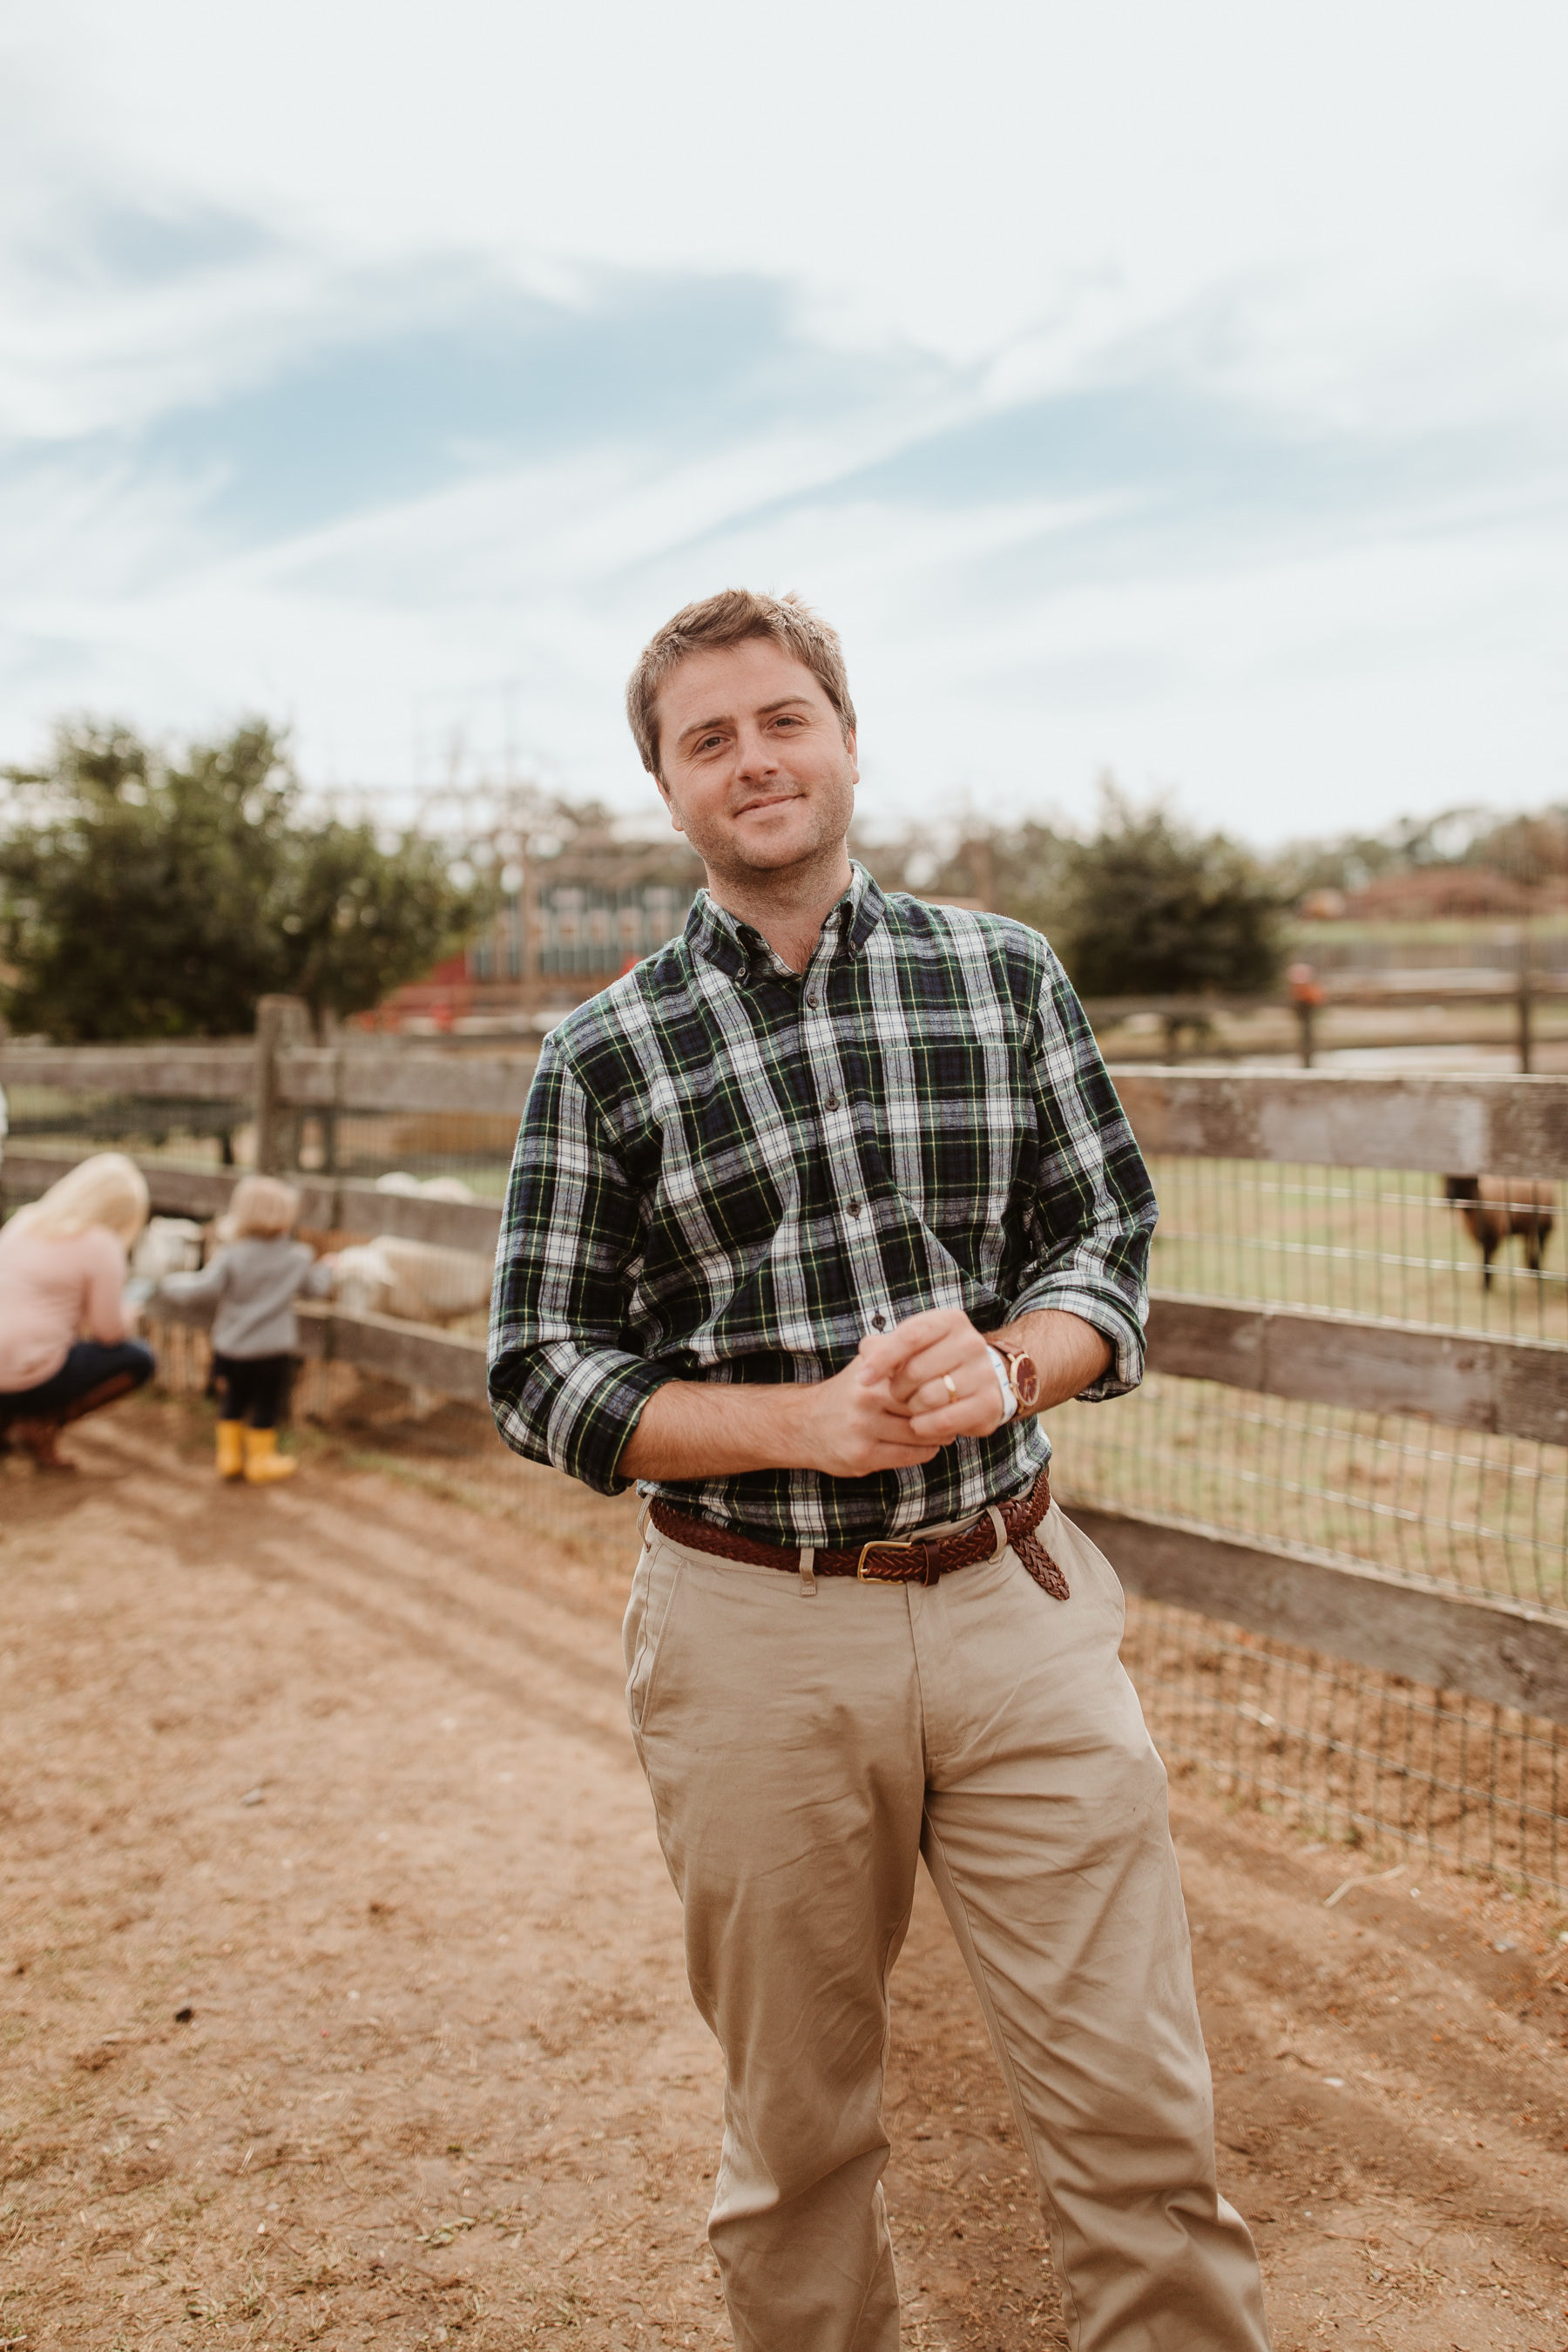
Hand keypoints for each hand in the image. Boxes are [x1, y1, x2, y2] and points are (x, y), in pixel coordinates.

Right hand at [790, 1352, 942, 1478]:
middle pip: (923, 1406)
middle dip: (943, 1410)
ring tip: (942, 1429)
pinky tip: (926, 1445)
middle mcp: (865, 1398)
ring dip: (937, 1434)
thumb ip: (895, 1350)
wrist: (803, 1424)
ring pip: (920, 1434)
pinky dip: (925, 1452)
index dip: (940, 1384)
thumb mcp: (866, 1364)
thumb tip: (934, 1342)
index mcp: (871, 1373)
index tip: (948, 1388)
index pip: (922, 1377)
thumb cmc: (847, 1392)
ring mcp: (863, 1429)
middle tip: (952, 1411)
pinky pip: (909, 1456)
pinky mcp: (862, 1455)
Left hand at [855, 1307, 1007, 1445]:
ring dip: (912, 1408)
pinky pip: (943, 1421)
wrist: (981, 1381)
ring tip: (913, 1406)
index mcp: (950, 1321)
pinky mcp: (989, 1403)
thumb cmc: (935, 1361)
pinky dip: (924, 1426)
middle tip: (897, 1394)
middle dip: (898, 1388)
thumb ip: (884, 1346)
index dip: (882, 1359)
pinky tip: (920, 1424)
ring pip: (928, 1397)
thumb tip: (866, 1351)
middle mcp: (971, 1343)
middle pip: (915, 1370)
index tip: (863, 1379)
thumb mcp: (912, 1347)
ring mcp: (983, 1373)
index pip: (909, 1337)